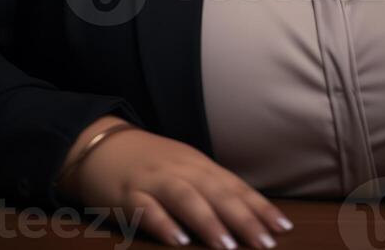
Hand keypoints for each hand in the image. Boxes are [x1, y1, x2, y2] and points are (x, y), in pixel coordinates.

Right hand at [56, 118, 293, 249]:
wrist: (101, 144)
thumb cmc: (151, 163)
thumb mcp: (184, 170)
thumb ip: (211, 189)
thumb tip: (248, 215)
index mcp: (198, 165)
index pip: (235, 186)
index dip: (259, 206)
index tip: (283, 226)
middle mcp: (181, 170)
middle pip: (217, 192)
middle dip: (243, 218)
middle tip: (266, 242)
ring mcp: (154, 180)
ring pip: (186, 198)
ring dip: (208, 221)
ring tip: (227, 246)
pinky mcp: (127, 194)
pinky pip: (147, 209)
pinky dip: (163, 223)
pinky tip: (178, 240)